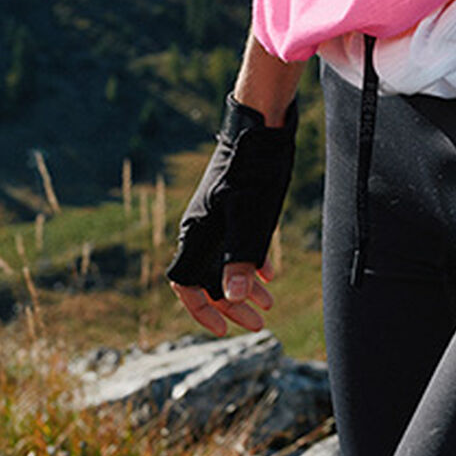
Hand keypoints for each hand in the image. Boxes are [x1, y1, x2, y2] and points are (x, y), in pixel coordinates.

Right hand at [165, 93, 296, 337]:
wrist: (261, 126)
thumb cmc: (253, 171)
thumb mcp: (250, 218)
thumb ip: (240, 256)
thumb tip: (232, 297)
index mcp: (197, 233)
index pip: (185, 283)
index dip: (200, 309)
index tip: (221, 329)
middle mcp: (203, 228)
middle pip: (208, 278)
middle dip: (231, 305)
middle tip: (257, 325)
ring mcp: (219, 217)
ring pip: (225, 263)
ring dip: (244, 288)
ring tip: (269, 306)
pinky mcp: (236, 206)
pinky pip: (239, 244)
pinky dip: (253, 263)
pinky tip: (270, 274)